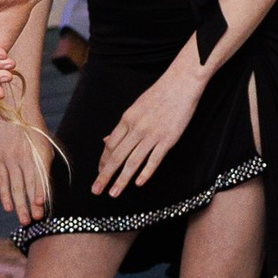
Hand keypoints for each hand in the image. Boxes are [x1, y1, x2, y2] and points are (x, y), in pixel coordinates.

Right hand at [0, 111, 56, 227]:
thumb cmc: (35, 132)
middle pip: (28, 186)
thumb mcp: (44, 147)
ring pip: (16, 187)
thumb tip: (44, 190)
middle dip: (31, 205)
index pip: (40, 178)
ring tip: (24, 220)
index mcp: (39, 155)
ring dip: (20, 205)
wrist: (16, 111)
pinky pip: (3, 181)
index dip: (41, 193)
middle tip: (34, 220)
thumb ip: (44, 167)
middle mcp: (25, 158)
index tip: (42, 207)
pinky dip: (6, 195)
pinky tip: (9, 207)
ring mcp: (11, 159)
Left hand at [89, 56, 204, 195]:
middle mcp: (137, 129)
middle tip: (96, 190)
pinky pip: (154, 160)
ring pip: (133, 162)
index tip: (99, 173)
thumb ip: (121, 127)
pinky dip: (145, 173)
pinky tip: (138, 183)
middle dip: (105, 176)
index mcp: (127, 119)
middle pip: (116, 157)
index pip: (110, 146)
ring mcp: (152, 135)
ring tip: (113, 193)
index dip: (103, 162)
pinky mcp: (168, 140)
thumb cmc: (159, 95)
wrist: (181, 84)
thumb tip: (105, 140)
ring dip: (121, 180)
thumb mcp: (135, 108)